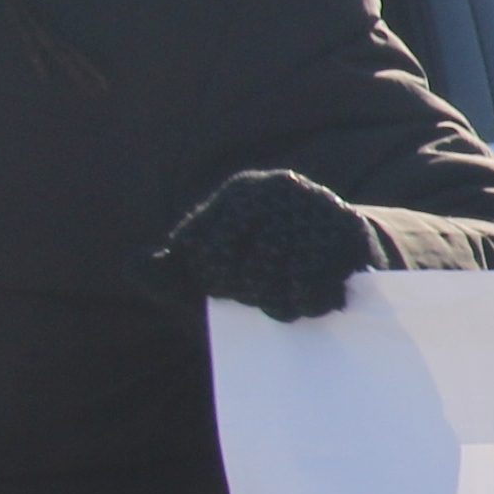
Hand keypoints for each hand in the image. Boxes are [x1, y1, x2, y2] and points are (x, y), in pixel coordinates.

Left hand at [156, 169, 379, 321]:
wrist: (359, 266)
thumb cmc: (277, 274)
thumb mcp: (220, 273)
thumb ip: (173, 274)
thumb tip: (134, 264)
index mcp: (239, 194)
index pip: (196, 246)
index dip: (210, 279)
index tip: (231, 286)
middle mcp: (274, 189)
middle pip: (232, 265)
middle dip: (245, 294)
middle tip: (264, 297)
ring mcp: (314, 205)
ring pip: (270, 275)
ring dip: (276, 305)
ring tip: (287, 304)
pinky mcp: (347, 229)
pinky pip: (309, 283)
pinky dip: (306, 305)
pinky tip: (313, 302)